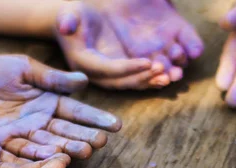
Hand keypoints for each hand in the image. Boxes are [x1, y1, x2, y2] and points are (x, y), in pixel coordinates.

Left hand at [0, 56, 121, 160]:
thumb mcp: (25, 69)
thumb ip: (52, 78)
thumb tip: (84, 81)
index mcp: (50, 102)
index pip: (77, 112)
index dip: (96, 118)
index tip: (116, 125)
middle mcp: (42, 122)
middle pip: (68, 131)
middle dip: (86, 137)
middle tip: (102, 142)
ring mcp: (26, 135)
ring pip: (51, 144)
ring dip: (69, 149)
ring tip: (87, 151)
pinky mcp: (7, 145)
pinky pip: (27, 152)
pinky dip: (43, 156)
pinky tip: (59, 158)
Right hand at [57, 0, 202, 88]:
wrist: (77, 24)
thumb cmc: (73, 18)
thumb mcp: (68, 15)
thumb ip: (67, 20)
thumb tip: (65, 25)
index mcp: (84, 63)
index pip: (108, 69)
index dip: (128, 67)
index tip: (148, 62)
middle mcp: (96, 76)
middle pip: (122, 82)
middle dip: (143, 78)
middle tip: (163, 71)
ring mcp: (108, 77)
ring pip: (131, 84)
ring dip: (150, 82)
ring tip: (170, 77)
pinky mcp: (118, 74)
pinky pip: (135, 80)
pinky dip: (151, 80)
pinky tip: (168, 76)